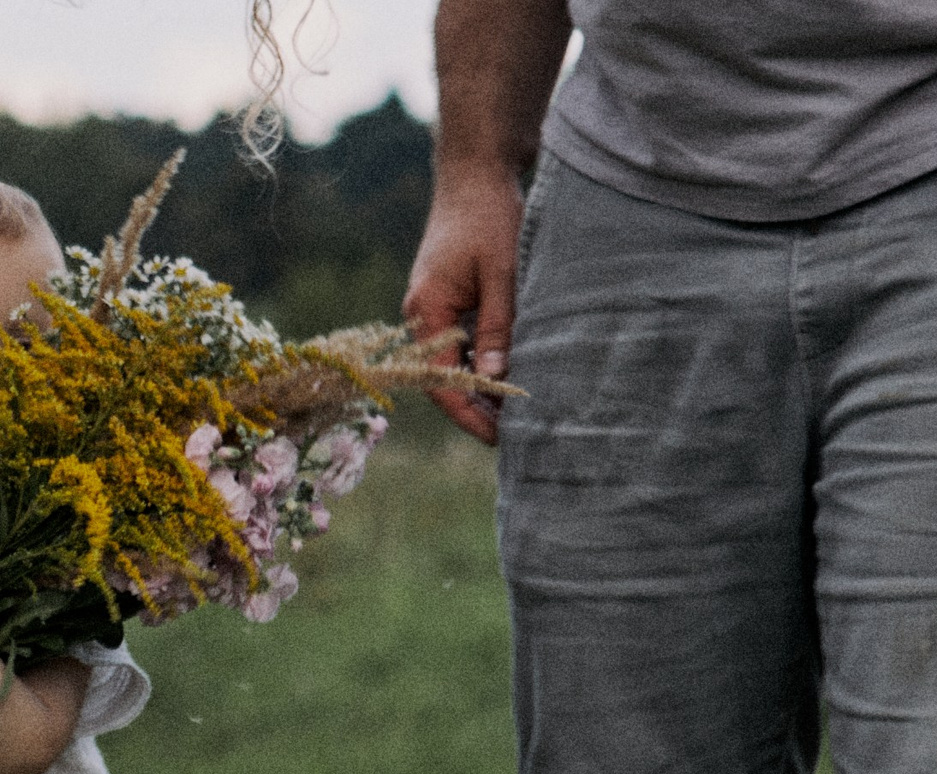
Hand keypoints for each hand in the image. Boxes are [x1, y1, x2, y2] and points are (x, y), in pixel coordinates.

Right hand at [402, 167, 525, 444]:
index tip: (500, 437)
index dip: (468, 414)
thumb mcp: (501, 274)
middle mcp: (421, 314)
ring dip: (480, 386)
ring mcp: (432, 306)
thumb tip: (491, 381)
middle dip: (475, 408)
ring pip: (452, 361)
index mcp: (425, 311)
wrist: (475, 171)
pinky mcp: (447, 298)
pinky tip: (509, 371)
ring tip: (515, 410)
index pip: (439, 381)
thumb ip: (496, 328)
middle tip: (514, 434)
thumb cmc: (488, 216)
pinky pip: (459, 342)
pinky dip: (481, 361)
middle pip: (442, 378)